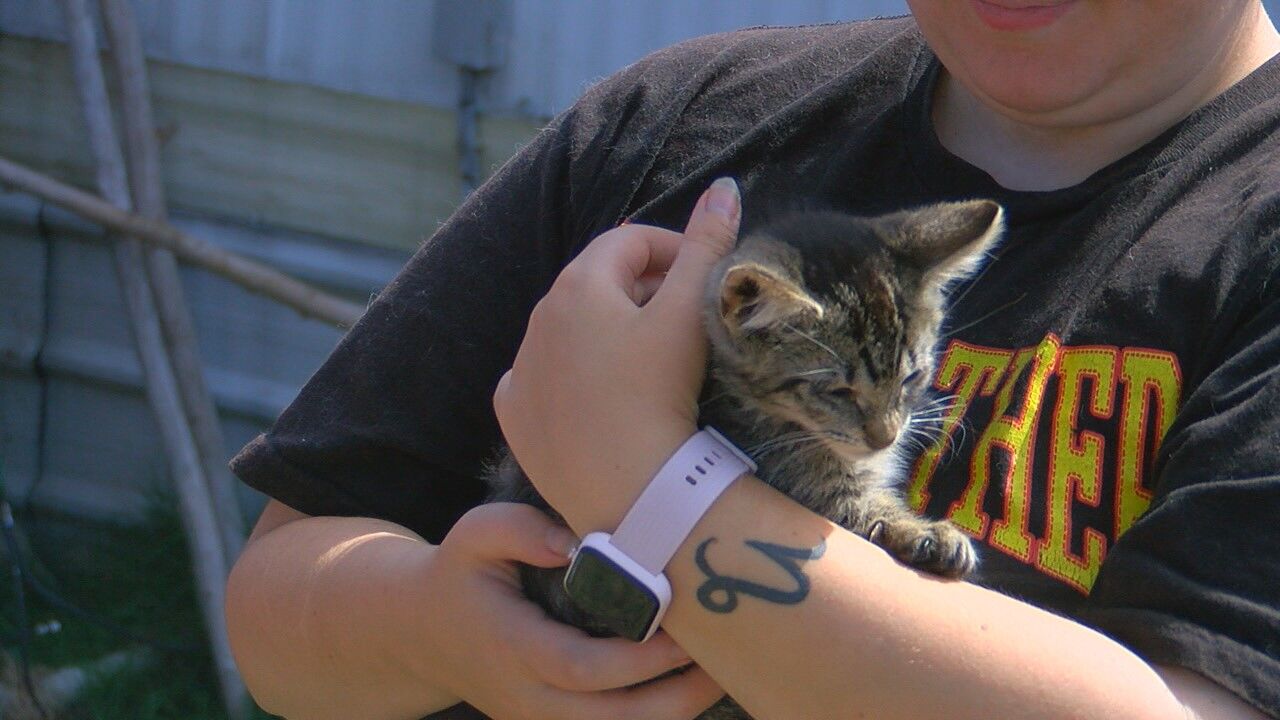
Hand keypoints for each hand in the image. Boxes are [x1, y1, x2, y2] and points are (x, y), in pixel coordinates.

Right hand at [421, 503, 724, 718]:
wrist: (423, 634)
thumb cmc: (460, 575)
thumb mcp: (473, 536)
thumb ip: (519, 530)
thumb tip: (576, 542)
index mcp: (513, 648)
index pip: (583, 668)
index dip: (641, 659)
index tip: (686, 631)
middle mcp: (528, 698)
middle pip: (613, 718)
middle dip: (676, 696)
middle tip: (725, 660)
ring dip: (673, 712)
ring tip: (719, 675)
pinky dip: (652, 718)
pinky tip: (688, 689)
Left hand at [493, 178, 741, 534]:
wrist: (629, 493)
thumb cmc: (661, 394)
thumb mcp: (689, 314)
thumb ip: (707, 245)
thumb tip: (725, 185)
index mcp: (578, 284)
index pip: (628, 241)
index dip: (672, 249)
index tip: (703, 274)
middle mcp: (537, 318)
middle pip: (596, 284)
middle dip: (641, 290)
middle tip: (685, 319)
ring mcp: (521, 369)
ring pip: (569, 332)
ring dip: (607, 333)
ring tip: (649, 362)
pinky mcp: (515, 415)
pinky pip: (543, 379)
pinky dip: (571, 377)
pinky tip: (602, 397)